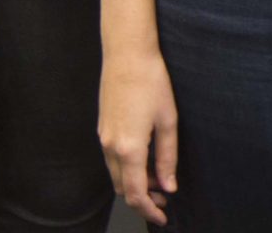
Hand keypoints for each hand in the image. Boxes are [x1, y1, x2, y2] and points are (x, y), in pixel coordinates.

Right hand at [98, 47, 178, 226]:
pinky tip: (145, 161)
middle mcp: (110, 147)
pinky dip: (127, 168)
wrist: (126, 54)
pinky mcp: (102, 128)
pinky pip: (113, 159)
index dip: (148, 209)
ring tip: (159, 180)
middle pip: (122, 188)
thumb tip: (169, 185)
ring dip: (135, 183)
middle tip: (165, 199)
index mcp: (128, 148)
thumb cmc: (151, 82)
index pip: (135, 193)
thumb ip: (167, 156)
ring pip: (116, 174)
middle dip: (142, 199)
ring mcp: (103, 137)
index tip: (162, 217)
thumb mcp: (168, 120)